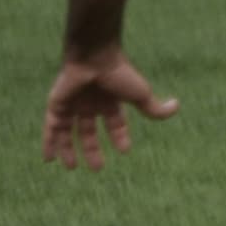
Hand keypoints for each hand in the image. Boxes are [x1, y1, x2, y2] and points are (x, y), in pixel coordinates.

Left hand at [41, 49, 176, 171]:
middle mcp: (90, 104)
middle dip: (92, 149)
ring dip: (69, 150)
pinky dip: (50, 143)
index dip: (119, 137)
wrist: (94, 58)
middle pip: (89, 131)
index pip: (114, 123)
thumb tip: (176, 106)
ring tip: (72, 168)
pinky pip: (52, 128)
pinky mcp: (57, 106)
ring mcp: (72, 106)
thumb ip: (155, 107)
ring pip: (69, 132)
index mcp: (110, 101)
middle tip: (97, 167)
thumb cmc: (119, 74)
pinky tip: (49, 159)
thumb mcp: (140, 94)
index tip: (124, 151)